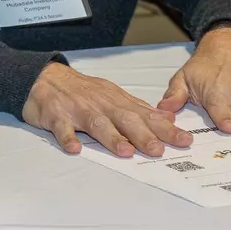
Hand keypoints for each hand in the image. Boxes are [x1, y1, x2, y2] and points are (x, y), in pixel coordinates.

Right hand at [23, 62, 193, 157]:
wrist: (45, 78)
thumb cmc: (83, 91)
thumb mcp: (114, 96)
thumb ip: (139, 109)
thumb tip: (168, 118)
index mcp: (117, 102)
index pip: (145, 116)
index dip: (165, 128)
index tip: (184, 140)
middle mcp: (101, 105)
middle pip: (125, 120)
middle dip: (143, 135)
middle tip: (159, 150)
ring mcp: (78, 109)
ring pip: (97, 124)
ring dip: (111, 137)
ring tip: (125, 151)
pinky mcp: (56, 115)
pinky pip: (62, 127)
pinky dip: (67, 137)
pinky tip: (74, 148)